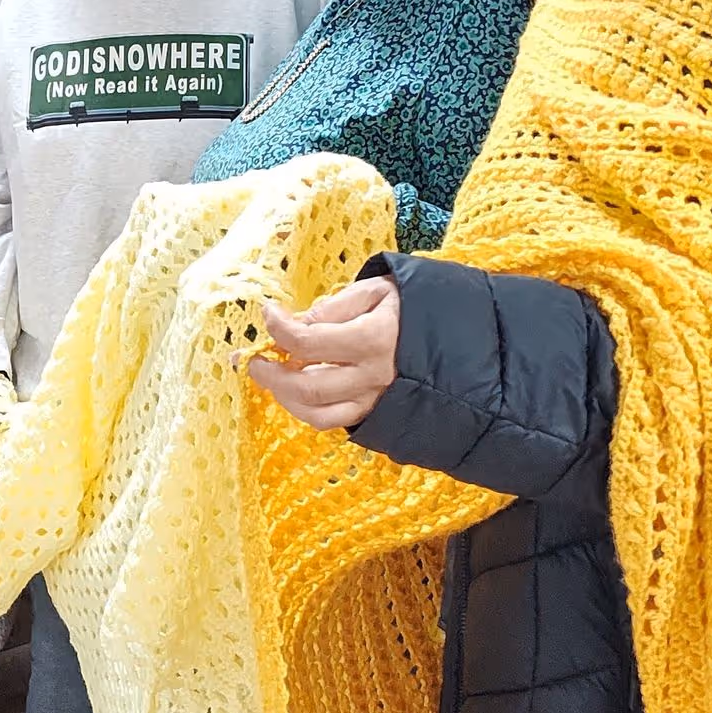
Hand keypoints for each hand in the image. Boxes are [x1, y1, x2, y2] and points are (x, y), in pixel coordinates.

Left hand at [247, 276, 400, 431]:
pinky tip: (297, 392)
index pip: (307, 341)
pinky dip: (307, 410)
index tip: (268, 314)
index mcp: (372, 339)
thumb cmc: (414, 307)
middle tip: (253, 360)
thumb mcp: (377, 290)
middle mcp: (372, 376)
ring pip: (316, 413)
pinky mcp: (375, 413)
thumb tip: (298, 324)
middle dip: (270, 375)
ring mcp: (374, 400)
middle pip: (306, 387)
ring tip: (272, 377)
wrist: (457, 338)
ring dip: (284, 397)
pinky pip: (333, 421)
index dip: (278, 328)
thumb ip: (334, 307)